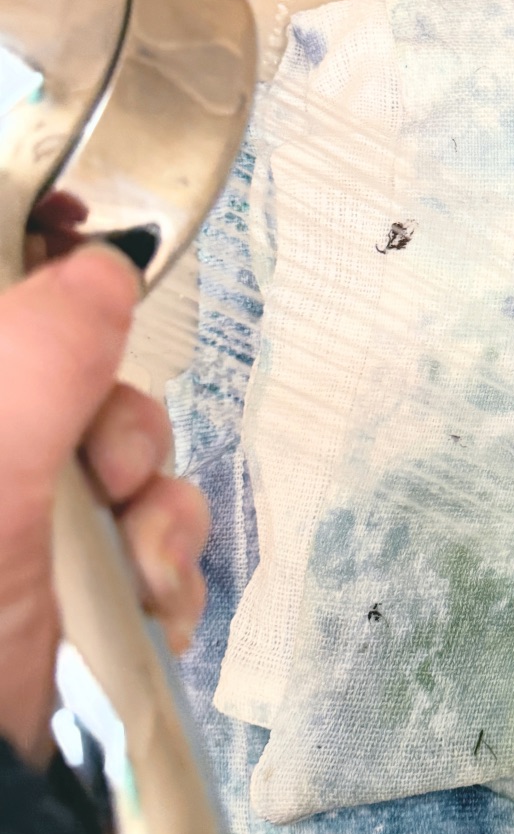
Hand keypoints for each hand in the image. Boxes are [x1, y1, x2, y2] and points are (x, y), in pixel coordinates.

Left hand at [0, 246, 209, 765]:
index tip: (85, 226)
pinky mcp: (74, 590)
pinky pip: (151, 538)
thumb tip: (98, 267)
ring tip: (136, 568)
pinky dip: (169, 568)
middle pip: (75, 378)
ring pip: (128, 463)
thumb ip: (36, 358)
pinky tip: (148, 606)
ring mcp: (25, 530)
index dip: (37, 250)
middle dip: (123, 424)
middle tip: (111, 470)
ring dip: (158, 511)